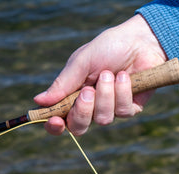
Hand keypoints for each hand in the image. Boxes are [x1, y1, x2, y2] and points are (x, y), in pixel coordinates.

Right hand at [33, 14, 166, 135]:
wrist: (140, 41)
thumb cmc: (108, 48)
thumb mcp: (82, 62)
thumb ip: (63, 83)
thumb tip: (38, 101)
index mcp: (73, 94)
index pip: (60, 119)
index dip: (55, 126)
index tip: (55, 120)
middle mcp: (91, 105)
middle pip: (79, 127)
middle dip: (83, 111)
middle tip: (88, 91)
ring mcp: (111, 108)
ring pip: (103, 119)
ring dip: (105, 95)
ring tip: (110, 74)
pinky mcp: (131, 107)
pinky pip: (123, 112)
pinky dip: (123, 92)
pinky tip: (125, 76)